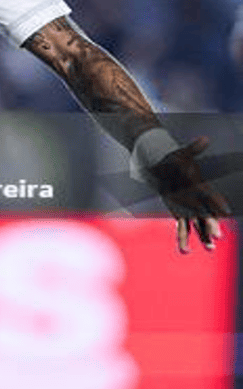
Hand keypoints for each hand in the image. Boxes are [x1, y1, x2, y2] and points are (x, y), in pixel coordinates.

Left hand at [146, 136, 228, 253]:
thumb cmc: (175, 160)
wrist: (164, 168)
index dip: (217, 205)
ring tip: (210, 248)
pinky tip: (185, 250)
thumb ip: (194, 148)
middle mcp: (199, 201)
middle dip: (212, 226)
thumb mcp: (183, 154)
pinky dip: (183, 238)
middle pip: (208, 216)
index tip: (223, 212)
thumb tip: (205, 138)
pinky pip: (183, 228)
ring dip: (204, 237)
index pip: (213, 198)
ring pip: (199, 226)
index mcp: (201, 188)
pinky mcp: (180, 214)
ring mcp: (191, 209)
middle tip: (217, 237)